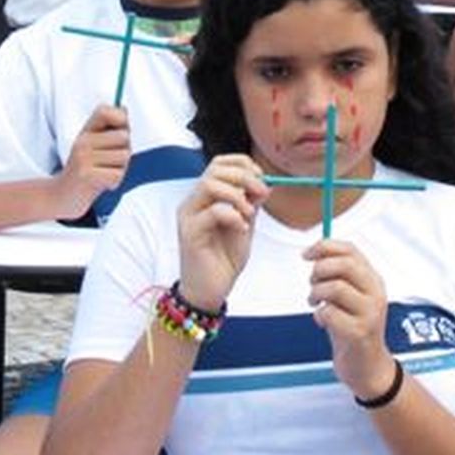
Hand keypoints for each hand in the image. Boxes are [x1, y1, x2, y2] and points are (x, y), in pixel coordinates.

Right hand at [54, 105, 131, 217]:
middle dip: (125, 151)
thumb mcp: (95, 146)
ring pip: (124, 156)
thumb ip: (111, 129)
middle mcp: (82, 142)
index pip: (105, 111)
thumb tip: (124, 108)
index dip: (120, 118)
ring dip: (120, 169)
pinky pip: (118, 174)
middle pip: (124, 136)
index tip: (120, 131)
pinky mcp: (86, 176)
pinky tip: (102, 184)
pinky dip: (115, 182)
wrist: (61, 197)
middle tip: (111, 162)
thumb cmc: (85, 171)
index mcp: (86, 132)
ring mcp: (83, 158)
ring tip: (104, 173)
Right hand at [179, 154, 265, 308]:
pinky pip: (212, 211)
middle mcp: (193, 202)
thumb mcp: (244, 224)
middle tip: (261, 194)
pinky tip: (241, 229)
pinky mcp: (189, 233)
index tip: (261, 179)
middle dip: (244, 176)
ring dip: (237, 195)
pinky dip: (233, 216)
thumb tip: (265, 183)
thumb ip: (250, 203)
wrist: (210, 290)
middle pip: (214, 169)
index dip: (243, 164)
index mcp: (205, 197)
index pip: (219, 163)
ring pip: (209, 184)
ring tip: (249, 213)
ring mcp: (188, 216)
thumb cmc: (224, 258)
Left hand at [305, 238, 394, 399]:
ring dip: (316, 294)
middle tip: (312, 283)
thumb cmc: (354, 328)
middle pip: (344, 265)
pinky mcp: (359, 333)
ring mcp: (369, 313)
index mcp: (373, 280)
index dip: (326, 246)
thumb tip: (316, 252)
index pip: (351, 250)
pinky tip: (322, 321)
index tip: (307, 253)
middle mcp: (375, 293)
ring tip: (315, 303)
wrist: (368, 367)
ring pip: (334, 287)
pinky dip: (318, 315)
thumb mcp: (352, 297)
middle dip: (319, 270)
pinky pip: (329, 313)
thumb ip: (340, 276)